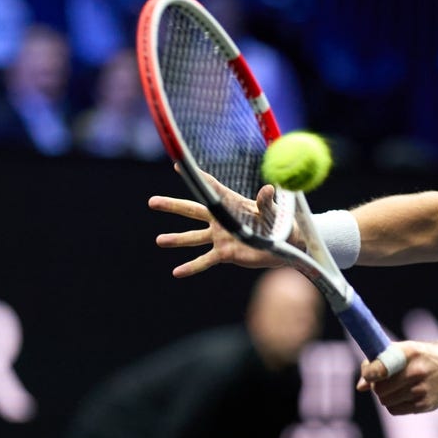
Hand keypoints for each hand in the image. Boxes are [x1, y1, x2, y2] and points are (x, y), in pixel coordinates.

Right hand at [148, 170, 285, 276]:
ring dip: (177, 239)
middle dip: (173, 206)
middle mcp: (222, 219)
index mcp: (232, 204)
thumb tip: (267, 189)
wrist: (285, 244)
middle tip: (152, 202)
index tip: (179, 165)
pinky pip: (205, 260)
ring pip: (194, 238)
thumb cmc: (280, 223)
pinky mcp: (225, 253)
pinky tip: (177, 272)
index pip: (213, 189)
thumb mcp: (274, 212)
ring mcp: (221, 236)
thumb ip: (266, 203)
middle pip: (193, 210)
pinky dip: (192, 266)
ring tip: (160, 240)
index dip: (198, 178)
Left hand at [358, 339, 437, 414]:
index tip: (368, 375)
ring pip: (386, 401)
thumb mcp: (403, 351)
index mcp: (409, 353)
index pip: (381, 367)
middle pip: (380, 389)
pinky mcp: (425, 405)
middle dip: (378, 386)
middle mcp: (417, 371)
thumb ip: (379, 364)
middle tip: (384, 381)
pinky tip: (404, 395)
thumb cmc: (422, 357)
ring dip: (386, 396)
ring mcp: (422, 389)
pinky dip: (394, 404)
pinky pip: (395, 410)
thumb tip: (361, 387)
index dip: (369, 372)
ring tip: (396, 387)